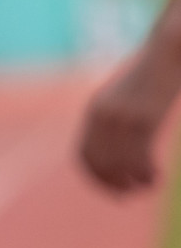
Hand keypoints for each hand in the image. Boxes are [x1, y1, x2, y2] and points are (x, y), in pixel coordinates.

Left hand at [79, 63, 173, 192]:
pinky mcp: (144, 118)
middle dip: (113, 184)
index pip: (83, 154)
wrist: (165, 53)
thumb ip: (115, 117)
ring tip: (148, 184)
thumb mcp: (124, 97)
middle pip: (99, 163)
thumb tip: (116, 148)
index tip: (112, 191)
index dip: (95, 178)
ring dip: (134, 181)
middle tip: (130, 194)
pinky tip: (157, 176)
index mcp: (94, 109)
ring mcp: (123, 116)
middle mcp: (103, 115)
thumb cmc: (148, 76)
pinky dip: (147, 173)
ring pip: (121, 164)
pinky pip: (140, 157)